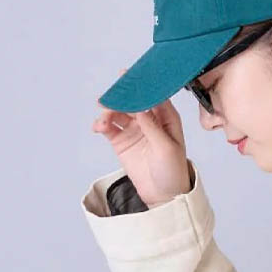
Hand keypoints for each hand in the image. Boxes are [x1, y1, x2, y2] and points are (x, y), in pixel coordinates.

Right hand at [91, 68, 191, 206]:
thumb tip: (140, 107)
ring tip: (103, 121)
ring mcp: (134, 128)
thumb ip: (153, 127)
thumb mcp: (167, 148)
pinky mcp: (122, 140)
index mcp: (166, 117)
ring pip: (118, 110)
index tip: (126, 76)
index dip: (140, 84)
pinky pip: (109, 126)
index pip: (153, 94)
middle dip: (119, 96)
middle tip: (108, 98)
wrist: (164, 195)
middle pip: (132, 99)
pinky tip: (98, 127)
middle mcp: (149, 118)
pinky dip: (102, 124)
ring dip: (108, 111)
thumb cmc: (173, 171)